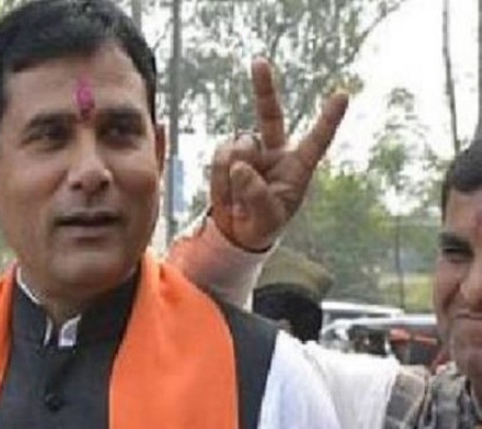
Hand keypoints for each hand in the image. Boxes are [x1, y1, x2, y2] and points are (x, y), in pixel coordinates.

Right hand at [209, 58, 348, 251]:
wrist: (237, 232)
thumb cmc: (264, 224)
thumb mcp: (267, 218)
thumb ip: (257, 194)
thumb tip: (240, 165)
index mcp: (298, 166)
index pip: (316, 140)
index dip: (328, 119)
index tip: (342, 94)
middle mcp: (274, 151)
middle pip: (269, 114)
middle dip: (264, 87)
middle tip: (258, 62)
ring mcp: (249, 152)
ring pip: (238, 146)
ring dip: (234, 174)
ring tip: (239, 199)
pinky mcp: (227, 157)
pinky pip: (220, 157)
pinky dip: (220, 178)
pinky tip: (228, 194)